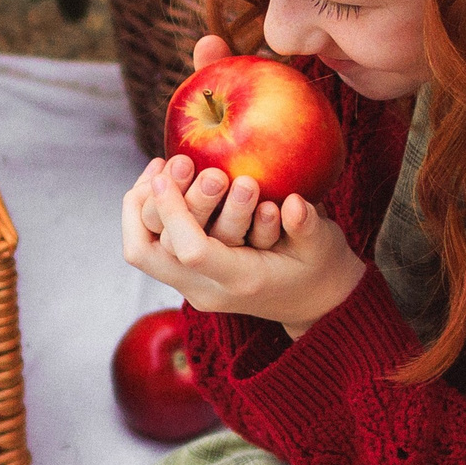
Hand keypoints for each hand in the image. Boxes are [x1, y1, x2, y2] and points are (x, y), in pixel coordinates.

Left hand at [121, 148, 364, 337]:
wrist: (310, 302)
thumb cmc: (319, 266)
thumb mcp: (324, 245)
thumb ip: (308, 227)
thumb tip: (293, 202)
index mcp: (242, 281)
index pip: (193, 252)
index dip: (176, 211)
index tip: (171, 172)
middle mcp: (208, 290)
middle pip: (156, 252)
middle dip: (158, 202)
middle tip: (174, 162)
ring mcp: (192, 287)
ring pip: (143, 252)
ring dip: (142, 207)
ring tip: (159, 167)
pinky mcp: (185, 276)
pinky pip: (149, 248)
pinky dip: (144, 214)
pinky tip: (158, 179)